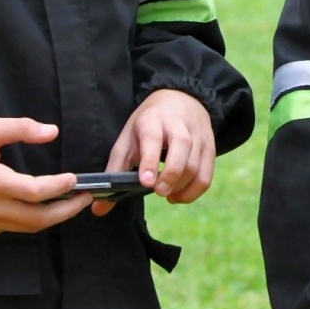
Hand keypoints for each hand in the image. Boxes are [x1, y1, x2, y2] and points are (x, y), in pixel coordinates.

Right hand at [0, 117, 92, 237]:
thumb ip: (21, 128)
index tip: (76, 179)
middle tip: (86, 198)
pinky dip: (31, 220)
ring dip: (53, 218)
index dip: (59, 187)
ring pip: (28, 227)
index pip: (35, 192)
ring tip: (71, 203)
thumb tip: (52, 132)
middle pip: (37, 219)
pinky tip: (43, 207)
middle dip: (66, 210)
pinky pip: (13, 228)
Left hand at [91, 89, 215, 217]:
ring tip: (165, 194)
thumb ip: (114, 172)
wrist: (180, 99)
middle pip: (182, 148)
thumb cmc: (148, 125)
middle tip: (159, 192)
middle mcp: (178, 124)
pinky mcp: (210, 146)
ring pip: (195, 164)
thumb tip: (99, 209)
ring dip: (181, 186)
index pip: (153, 138)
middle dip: (171, 175)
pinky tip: (178, 195)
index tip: (146, 182)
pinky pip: (207, 175)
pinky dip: (194, 192)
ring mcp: (197, 135)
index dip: (150, 161)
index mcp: (152, 119)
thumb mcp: (128, 139)